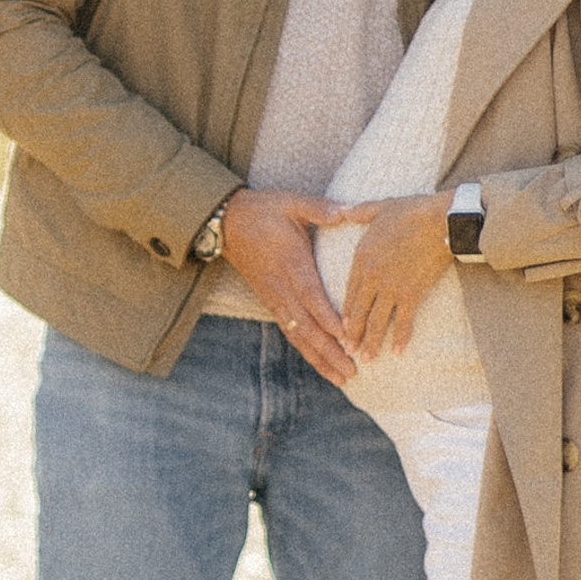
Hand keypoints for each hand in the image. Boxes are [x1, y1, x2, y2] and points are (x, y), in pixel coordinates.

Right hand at [218, 187, 359, 386]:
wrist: (228, 223)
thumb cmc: (264, 210)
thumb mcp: (292, 202)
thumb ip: (320, 208)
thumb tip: (347, 212)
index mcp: (291, 263)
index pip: (311, 296)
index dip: (328, 318)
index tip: (347, 337)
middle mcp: (282, 288)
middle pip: (307, 326)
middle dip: (330, 351)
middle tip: (353, 371)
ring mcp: (275, 299)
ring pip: (298, 335)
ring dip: (320, 358)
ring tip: (342, 377)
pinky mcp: (271, 303)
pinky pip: (290, 332)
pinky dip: (306, 350)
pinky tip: (321, 364)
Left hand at [338, 193, 456, 361]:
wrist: (442, 221)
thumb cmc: (413, 211)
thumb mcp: (380, 207)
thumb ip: (358, 212)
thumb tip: (341, 209)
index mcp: (362, 257)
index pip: (348, 291)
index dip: (345, 312)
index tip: (341, 327)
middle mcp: (373, 277)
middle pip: (358, 311)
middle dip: (353, 334)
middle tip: (348, 351)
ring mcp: (391, 288)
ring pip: (377, 321)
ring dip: (371, 342)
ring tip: (367, 359)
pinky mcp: (412, 294)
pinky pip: (403, 321)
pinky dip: (400, 337)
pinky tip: (396, 352)